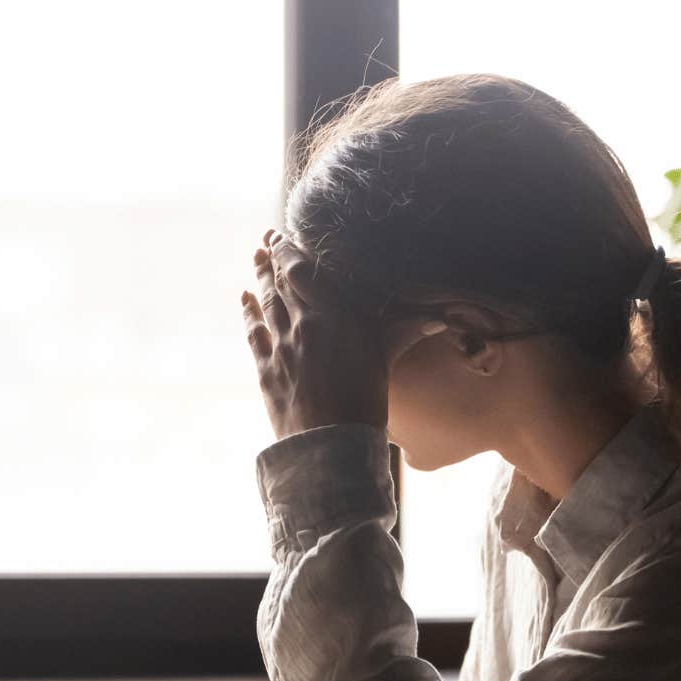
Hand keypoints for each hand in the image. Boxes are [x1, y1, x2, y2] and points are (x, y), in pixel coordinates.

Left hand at [240, 229, 394, 438]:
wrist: (329, 446)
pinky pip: (253, 332)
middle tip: (266, 239)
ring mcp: (280, 347)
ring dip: (260, 278)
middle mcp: (303, 325)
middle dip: (274, 259)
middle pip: (282, 283)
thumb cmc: (365, 404)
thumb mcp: (383, 362)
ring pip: (266, 302)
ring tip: (257, 257)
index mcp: (333, 317)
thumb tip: (435, 318)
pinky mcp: (266, 369)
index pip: (304, 272)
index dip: (289, 251)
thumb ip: (400, 334)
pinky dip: (248, 312)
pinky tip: (245, 297)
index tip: (282, 234)